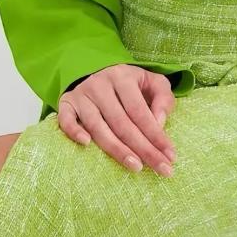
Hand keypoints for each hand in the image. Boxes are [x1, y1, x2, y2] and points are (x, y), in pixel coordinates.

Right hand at [57, 64, 177, 176]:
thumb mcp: (149, 80)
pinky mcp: (66, 103)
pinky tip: (86, 144)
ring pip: (98, 126)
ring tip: (136, 167)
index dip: (156, 135)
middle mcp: (100, 85)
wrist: (92, 67)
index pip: (140, 111)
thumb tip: (159, 123)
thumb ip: (162, 97)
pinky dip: (74, 131)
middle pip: (122, 123)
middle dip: (143, 149)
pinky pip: (66, 119)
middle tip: (161, 169)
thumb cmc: (126, 82)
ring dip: (117, 149)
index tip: (170, 156)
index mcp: (122, 77)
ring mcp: (81, 95)